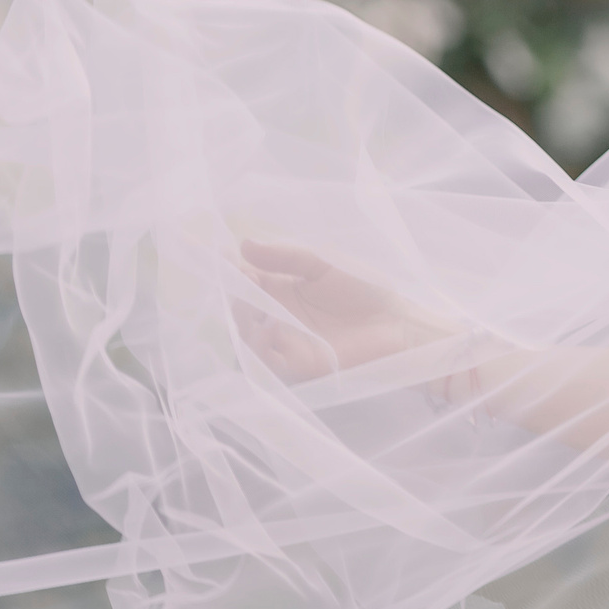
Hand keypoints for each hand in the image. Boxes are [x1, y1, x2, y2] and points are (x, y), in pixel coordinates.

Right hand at [235, 239, 460, 382]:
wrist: (398, 322)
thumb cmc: (365, 288)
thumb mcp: (324, 264)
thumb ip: (286, 257)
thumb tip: (243, 244)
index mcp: (281, 287)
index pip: (245, 277)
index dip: (228, 268)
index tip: (211, 254)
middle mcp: (277, 314)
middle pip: (240, 307)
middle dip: (233, 295)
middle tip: (236, 281)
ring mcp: (285, 340)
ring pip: (248, 335)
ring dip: (244, 321)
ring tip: (250, 304)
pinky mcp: (298, 364)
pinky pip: (269, 361)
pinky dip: (263, 348)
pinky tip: (269, 330)